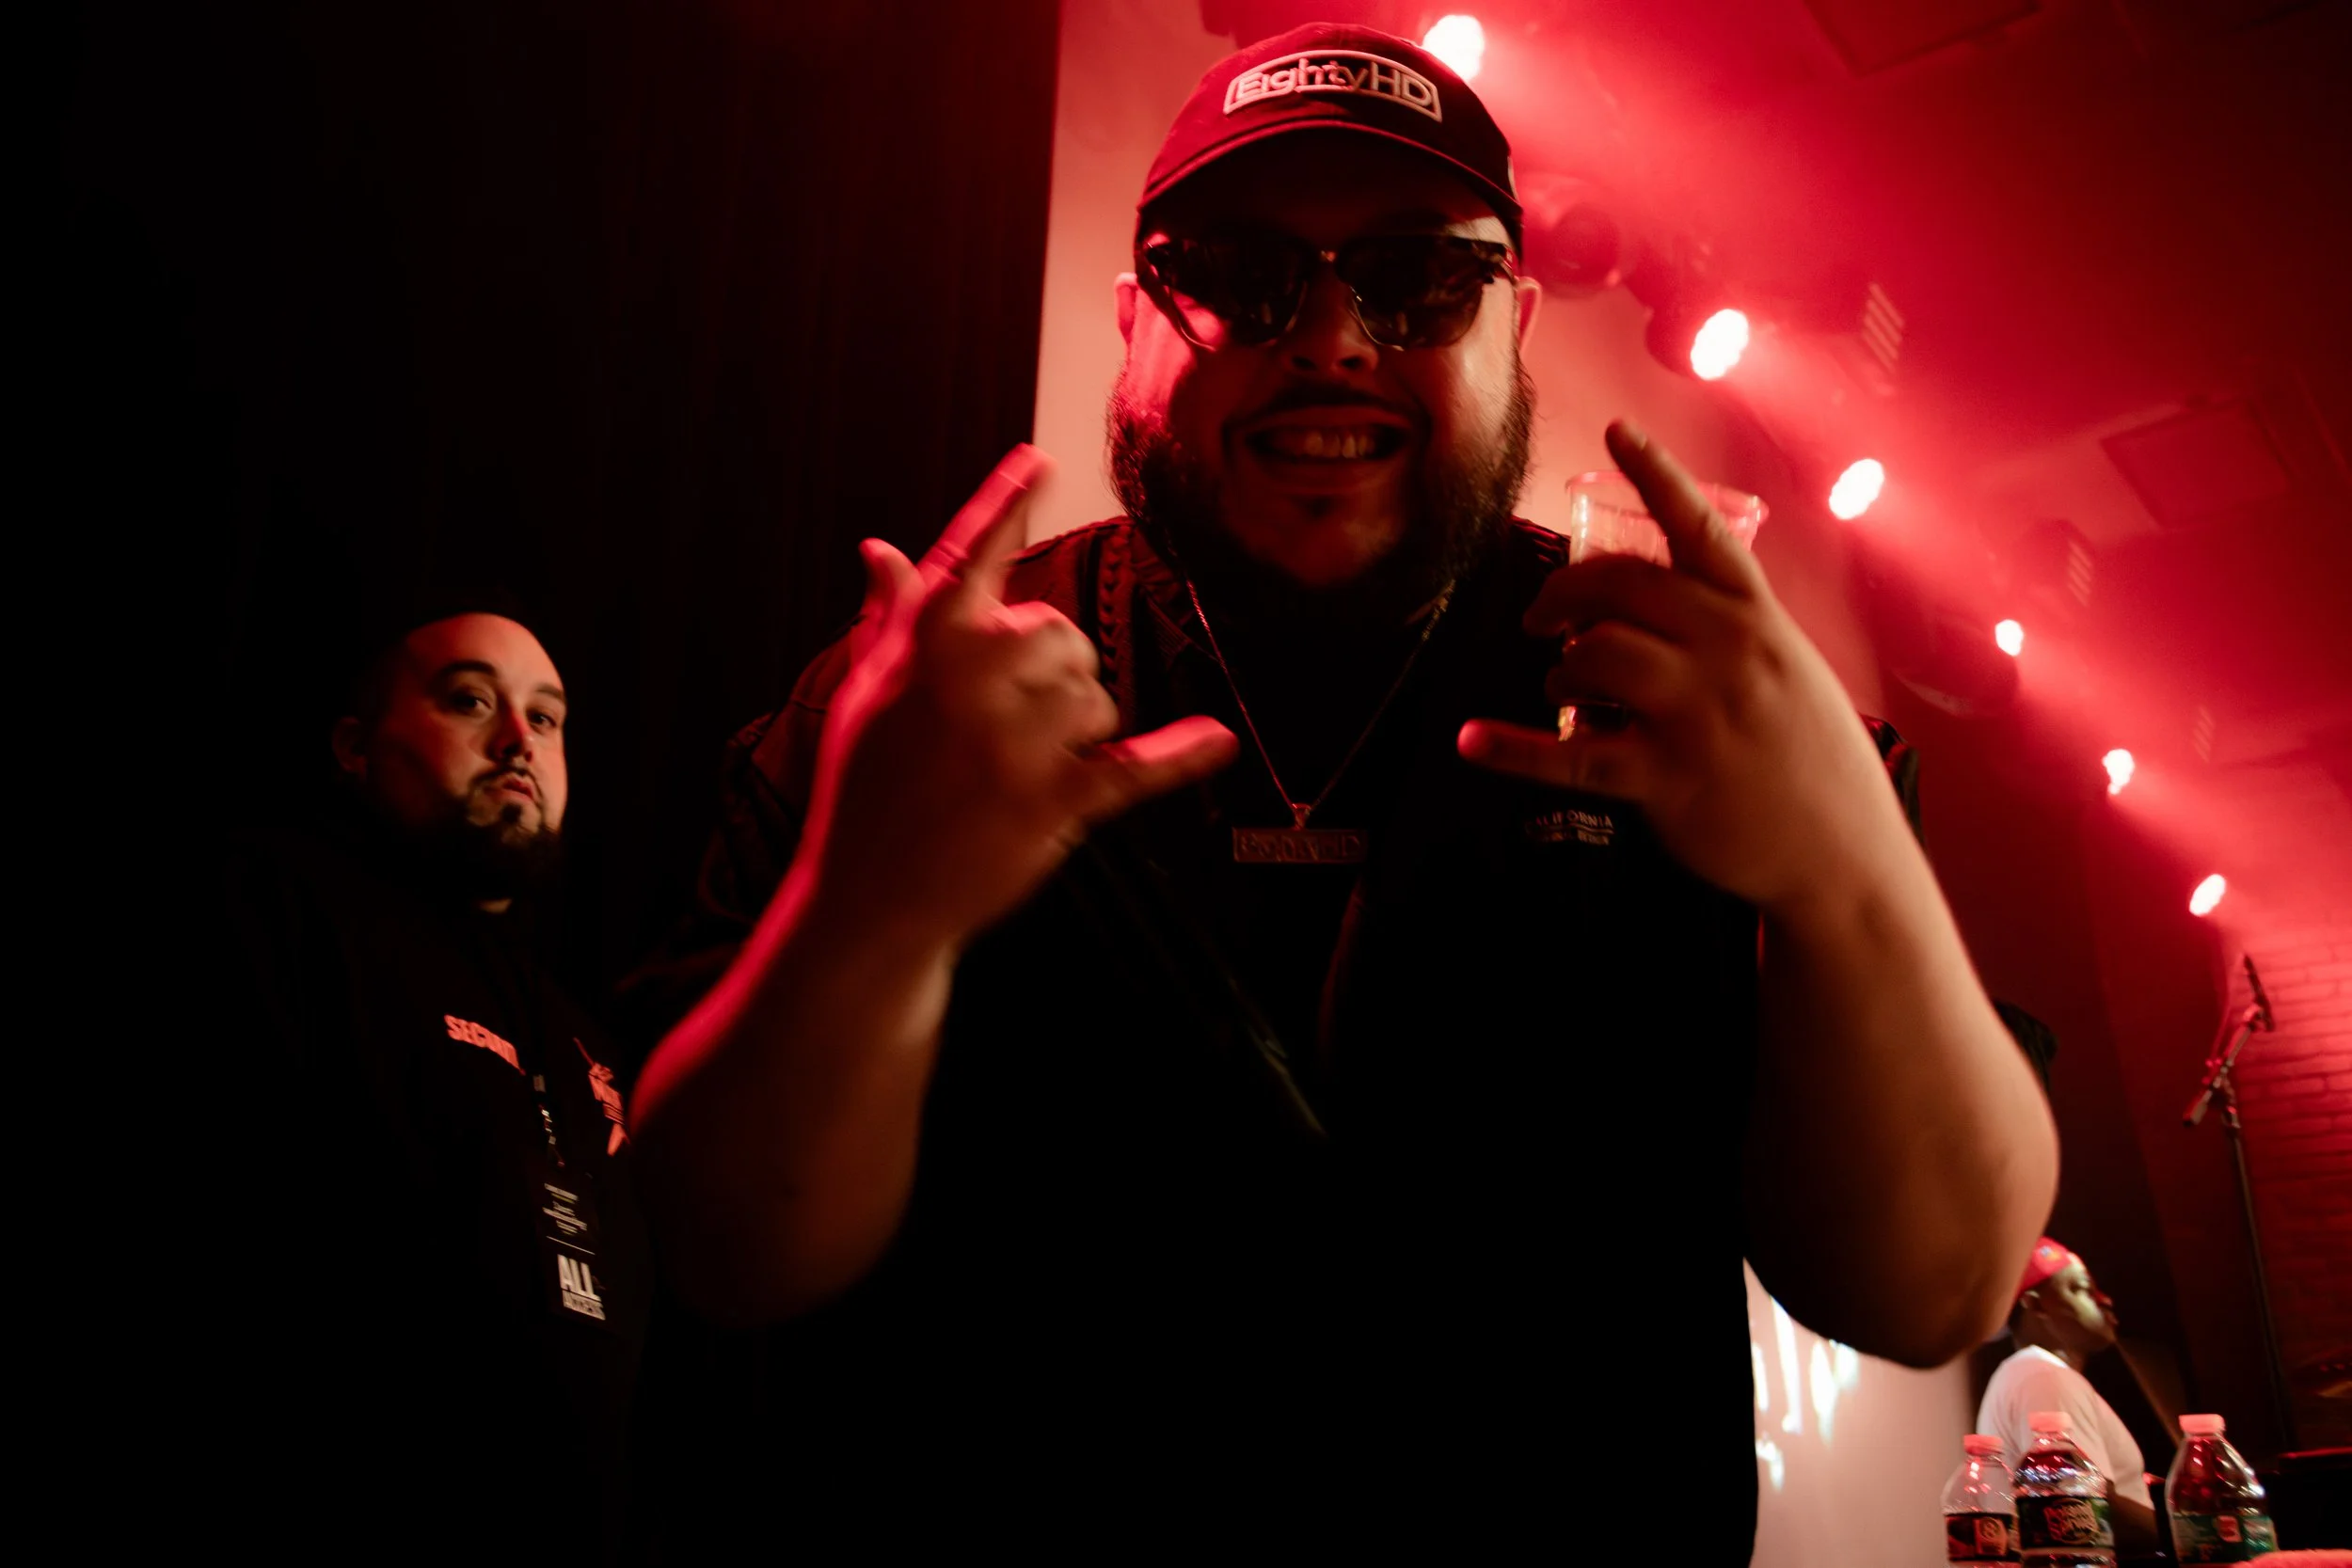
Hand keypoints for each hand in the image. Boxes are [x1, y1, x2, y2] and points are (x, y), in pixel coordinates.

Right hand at [803, 445, 1237, 949]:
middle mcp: (965, 678)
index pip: (970, 556)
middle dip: (1054, 671)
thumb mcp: (869, 692)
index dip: (1005, 508)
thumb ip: (892, 617)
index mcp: (922, 644)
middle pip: (1059, 632)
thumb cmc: (867, 785)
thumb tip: (879, 549)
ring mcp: (1008, 740)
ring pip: (1094, 694)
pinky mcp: (1048, 800)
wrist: (868, 894)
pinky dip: (1178, 757)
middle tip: (1010, 722)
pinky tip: (1216, 742)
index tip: (1040, 460)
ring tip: (1024, 766)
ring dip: (1078, 727)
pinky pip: (1130, 765)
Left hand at [1457, 421, 1910, 913]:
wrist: (1846, 857)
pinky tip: (1475, 741)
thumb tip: (1665, 608)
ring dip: (1563, 664)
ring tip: (1563, 684)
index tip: (1617, 431)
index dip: (1657, 475)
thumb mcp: (1792, 672)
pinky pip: (1571, 755)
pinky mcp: (1666, 778)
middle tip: (1541, 616)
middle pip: (1622, 586)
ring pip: (1597, 655)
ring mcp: (1697, 715)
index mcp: (1758, 620)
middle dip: (1565, 592)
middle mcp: (1728, 654)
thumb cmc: (1815, 764)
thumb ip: (1733, 632)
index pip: (1701, 530)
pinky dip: (1514, 748)